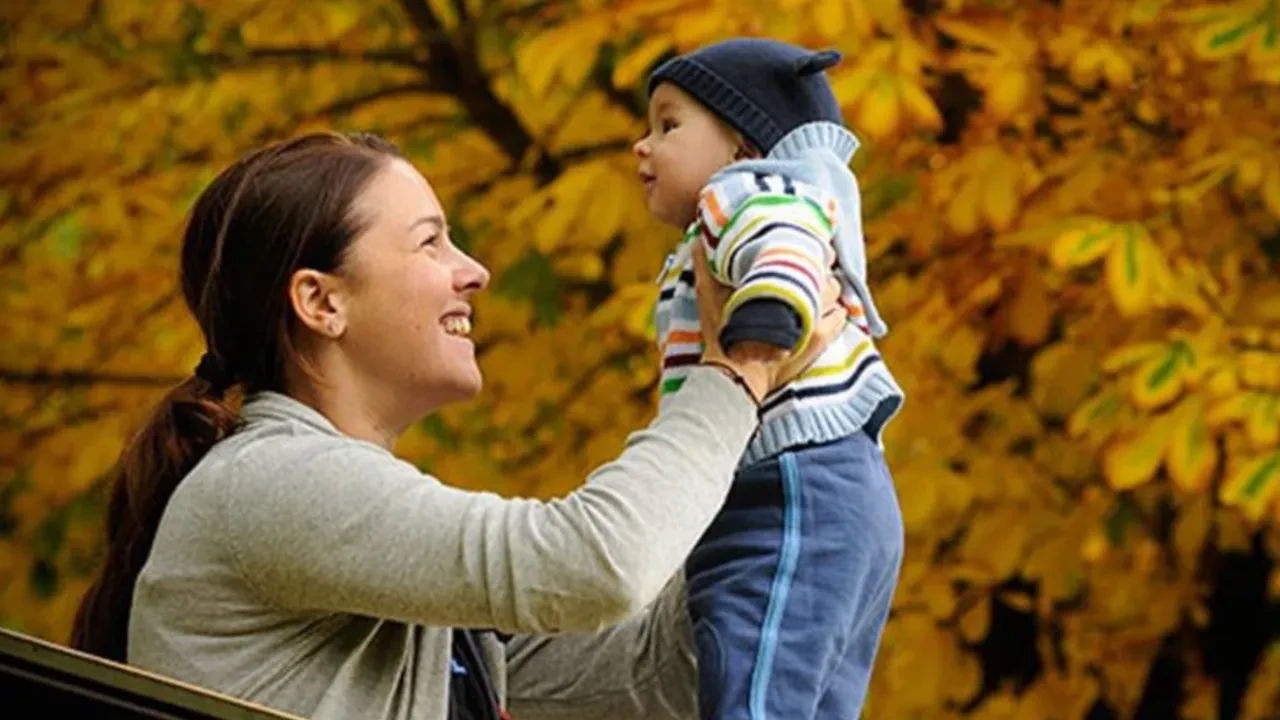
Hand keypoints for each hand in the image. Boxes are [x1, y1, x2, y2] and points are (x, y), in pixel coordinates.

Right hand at [692, 243, 844, 402]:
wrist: (735, 377)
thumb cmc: (722, 336)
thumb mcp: (708, 298)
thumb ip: (705, 269)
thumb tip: (697, 242)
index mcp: (778, 281)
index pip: (808, 255)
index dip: (810, 250)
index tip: (805, 249)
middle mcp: (801, 296)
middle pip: (824, 272)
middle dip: (819, 271)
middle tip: (809, 272)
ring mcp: (814, 319)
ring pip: (835, 293)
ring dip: (828, 291)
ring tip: (817, 293)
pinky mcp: (820, 340)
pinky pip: (840, 318)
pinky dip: (836, 313)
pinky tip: (825, 314)